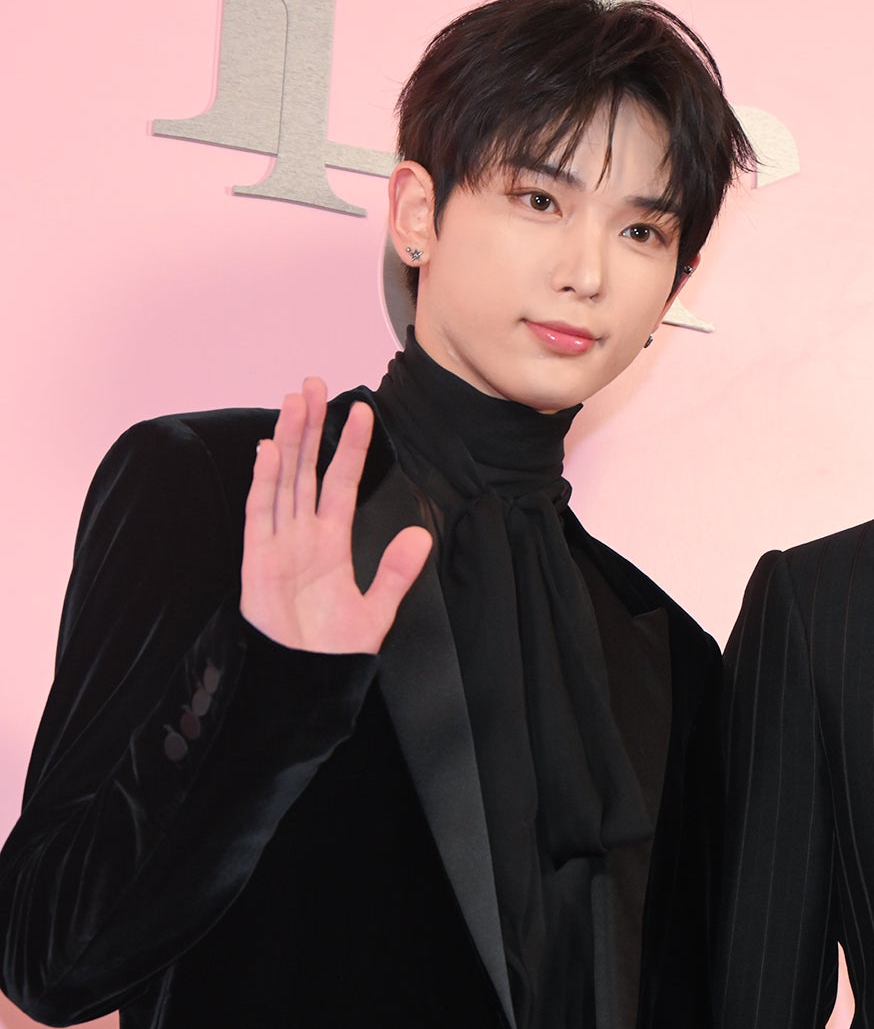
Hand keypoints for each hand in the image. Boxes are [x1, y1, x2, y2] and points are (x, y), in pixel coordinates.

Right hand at [240, 378, 431, 653]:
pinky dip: (264, 484)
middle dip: (310, 427)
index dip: (350, 447)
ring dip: (287, 441)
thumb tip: (421, 536)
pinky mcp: (256, 564)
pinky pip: (260, 516)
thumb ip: (396, 574)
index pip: (341, 483)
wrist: (302, 684)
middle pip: (306, 470)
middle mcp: (301, 536)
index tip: (362, 410)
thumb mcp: (375, 613)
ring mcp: (276, 546)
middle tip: (314, 383)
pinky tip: (270, 452)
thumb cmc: (330, 653)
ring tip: (294, 401)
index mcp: (330, 543)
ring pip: (282, 481)